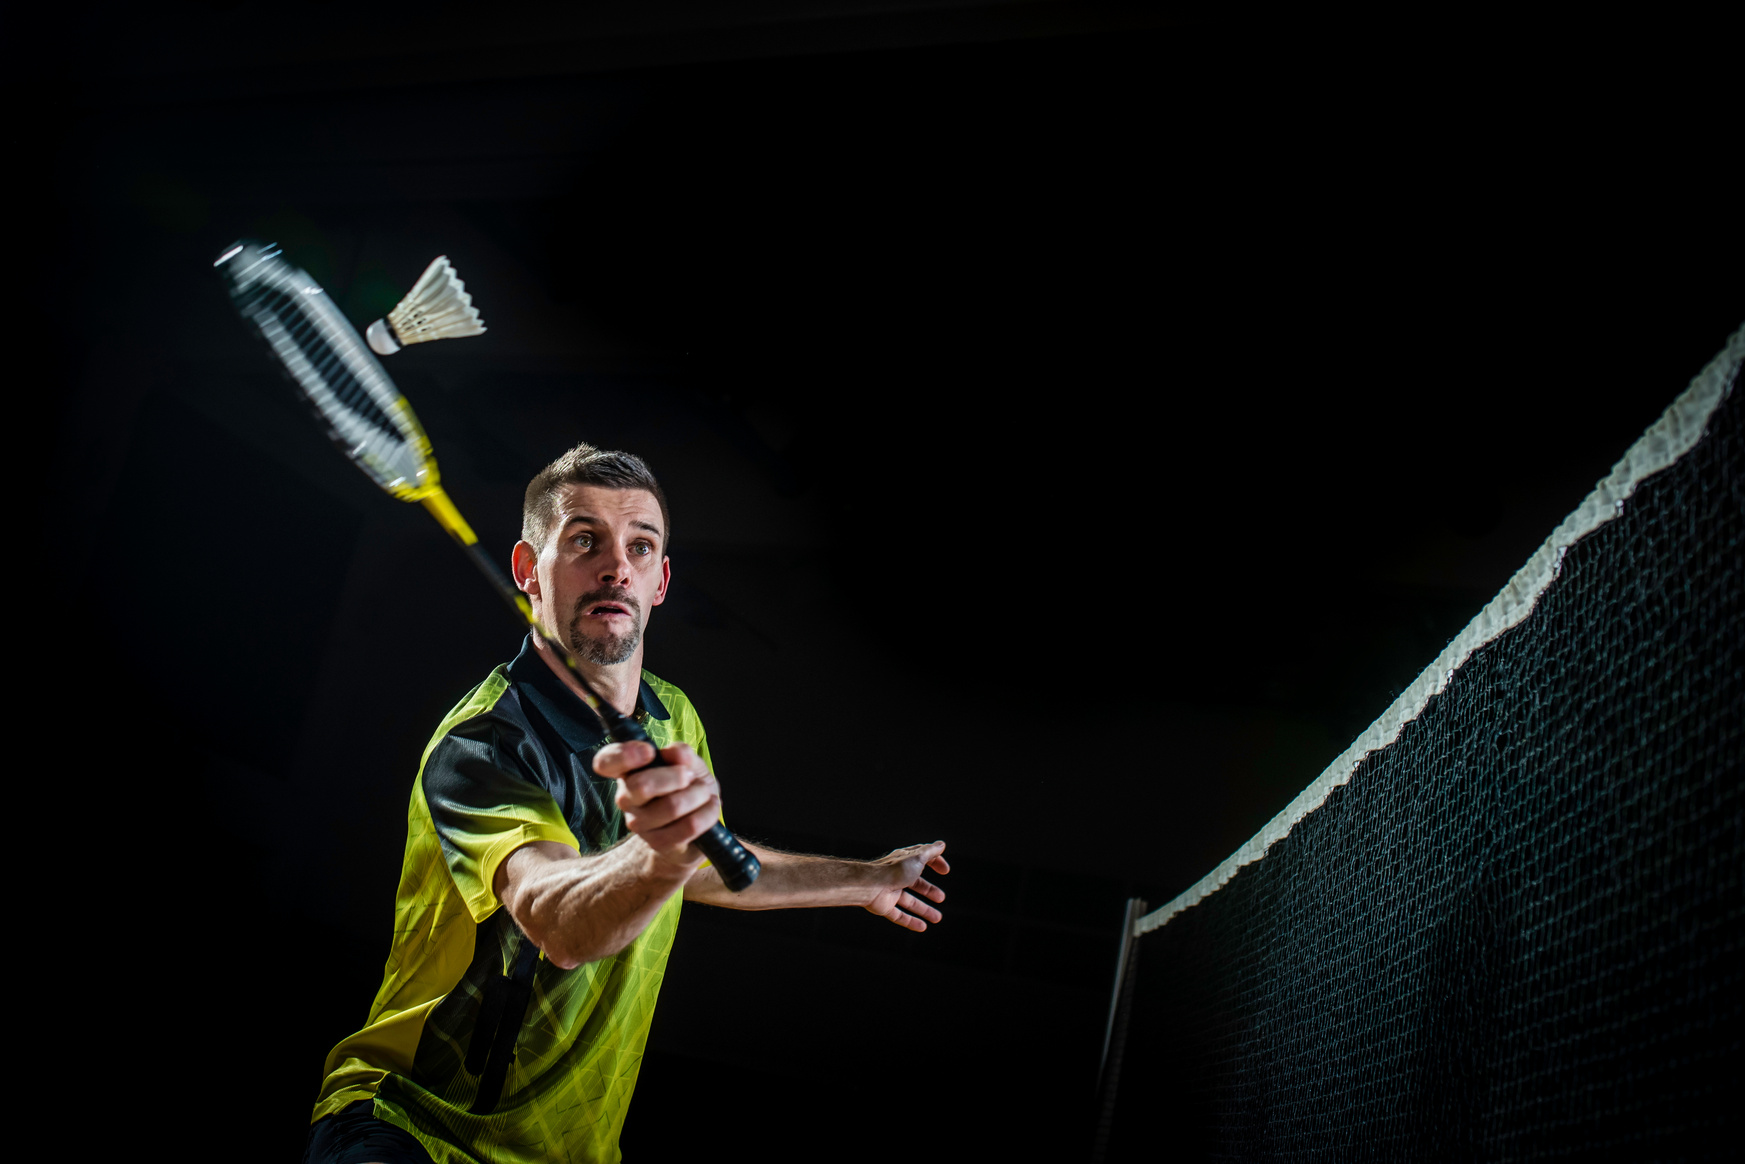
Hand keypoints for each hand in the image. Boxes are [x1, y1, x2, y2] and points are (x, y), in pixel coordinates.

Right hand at [594, 740, 719, 870]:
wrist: (695, 826)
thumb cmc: (687, 789)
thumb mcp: (690, 764)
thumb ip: (682, 754)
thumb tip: (676, 753)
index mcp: (628, 772)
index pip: (606, 762)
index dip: (624, 755)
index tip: (649, 752)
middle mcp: (626, 799)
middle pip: (642, 785)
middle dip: (678, 776)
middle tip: (691, 777)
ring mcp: (639, 824)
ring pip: (672, 806)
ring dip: (698, 795)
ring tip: (704, 794)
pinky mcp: (658, 843)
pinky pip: (688, 826)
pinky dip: (707, 813)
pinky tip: (709, 808)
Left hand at [864, 841, 949, 931]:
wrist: (870, 885)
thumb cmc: (894, 870)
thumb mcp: (918, 857)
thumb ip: (930, 852)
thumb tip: (941, 844)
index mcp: (905, 862)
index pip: (922, 860)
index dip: (935, 863)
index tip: (945, 871)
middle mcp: (897, 876)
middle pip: (915, 883)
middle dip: (929, 890)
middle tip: (941, 897)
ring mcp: (890, 892)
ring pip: (909, 902)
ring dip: (924, 910)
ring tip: (937, 918)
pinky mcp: (884, 906)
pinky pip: (899, 916)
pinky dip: (911, 922)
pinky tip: (922, 927)